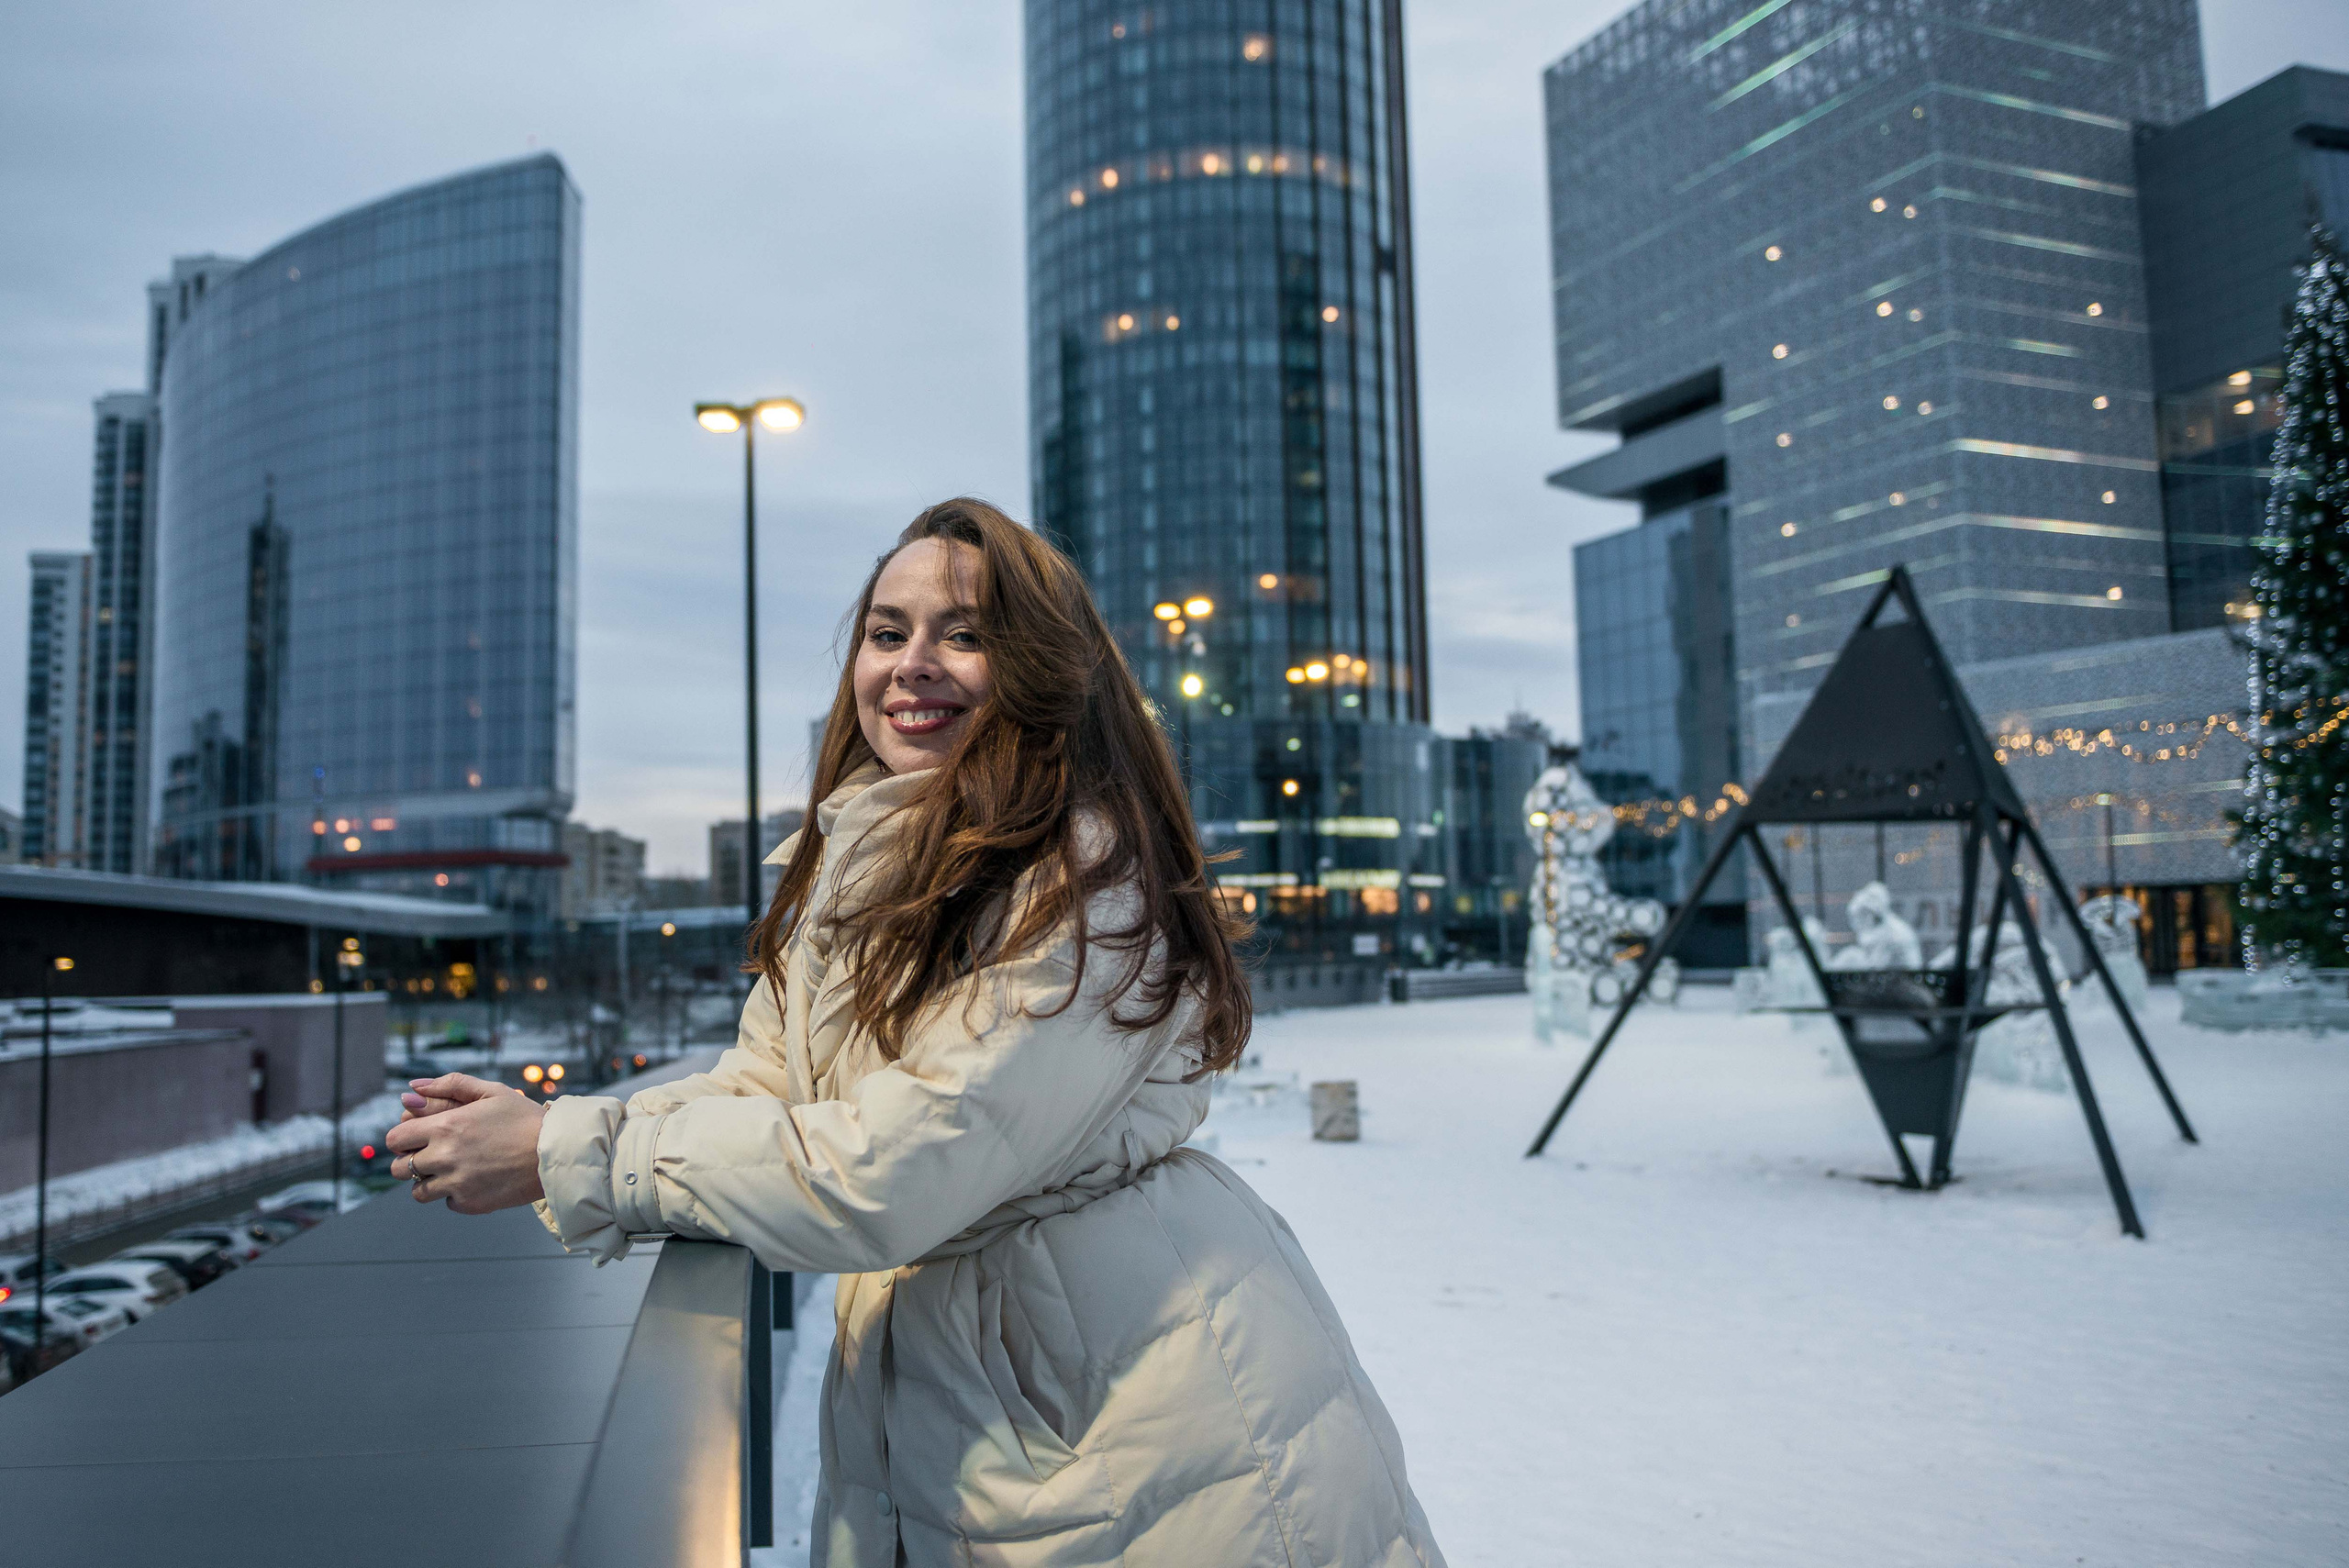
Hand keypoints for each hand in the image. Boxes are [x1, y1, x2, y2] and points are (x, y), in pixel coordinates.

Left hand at [384, 1073, 547, 1214]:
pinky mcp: (470, 1203)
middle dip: (411, 1162)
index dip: (402, 1140)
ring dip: (429, 1182)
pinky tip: (476, 1181)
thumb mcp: (492, 1091)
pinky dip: (456, 1195)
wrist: (556, 1152)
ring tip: (453, 1171)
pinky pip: (447, 1202)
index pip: (395, 1139)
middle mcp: (444, 1156)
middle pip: (399, 1169)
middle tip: (433, 1157)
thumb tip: (411, 1089)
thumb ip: (450, 1085)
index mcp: (446, 1126)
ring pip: (418, 1192)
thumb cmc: (525, 1118)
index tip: (417, 1140)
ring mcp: (456, 1183)